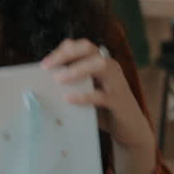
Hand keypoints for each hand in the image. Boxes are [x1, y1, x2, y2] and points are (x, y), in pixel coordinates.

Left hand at [41, 38, 156, 173]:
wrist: (130, 127)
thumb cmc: (104, 108)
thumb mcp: (88, 91)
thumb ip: (74, 84)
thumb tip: (45, 83)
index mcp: (100, 62)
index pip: (80, 46)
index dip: (62, 51)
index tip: (44, 64)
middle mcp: (110, 66)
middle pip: (88, 48)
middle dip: (66, 54)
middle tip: (48, 67)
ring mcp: (116, 81)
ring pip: (100, 64)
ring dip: (77, 70)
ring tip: (58, 79)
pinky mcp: (119, 100)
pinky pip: (102, 95)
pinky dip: (85, 96)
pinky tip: (70, 99)